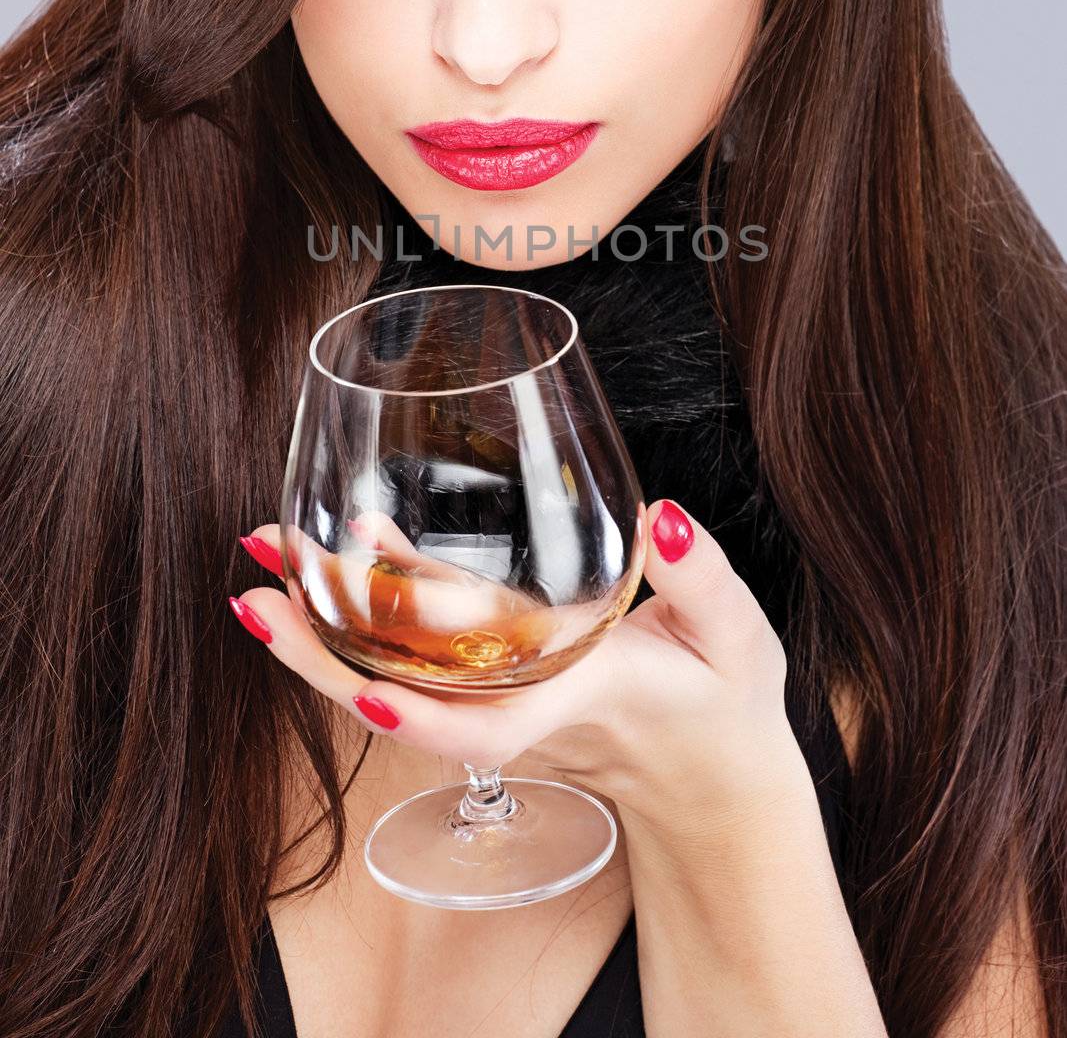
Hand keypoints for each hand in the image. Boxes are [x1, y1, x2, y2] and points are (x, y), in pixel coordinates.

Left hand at [231, 499, 816, 845]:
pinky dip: (376, 607)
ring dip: (325, 633)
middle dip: (326, 659)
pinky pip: (424, 656)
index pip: (496, 725)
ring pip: (401, 680)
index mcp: (585, 697)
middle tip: (253, 599)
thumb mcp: (739, 642)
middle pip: (410, 702)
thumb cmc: (726, 710)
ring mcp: (503, 704)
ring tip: (261, 568)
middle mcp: (526, 709)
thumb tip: (659, 516)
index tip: (363, 697)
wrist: (710, 783)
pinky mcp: (497, 686)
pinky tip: (344, 548)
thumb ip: (703, 579)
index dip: (426, 716)